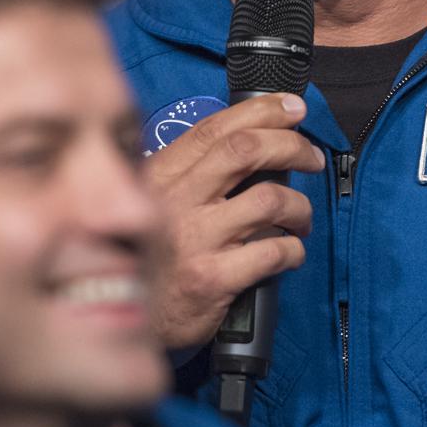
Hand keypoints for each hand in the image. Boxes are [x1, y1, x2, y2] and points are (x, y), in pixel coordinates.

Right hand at [143, 93, 324, 351]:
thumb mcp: (153, 201)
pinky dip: (294, 250)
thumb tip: (252, 142)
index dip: (262, 111)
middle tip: (311, 159)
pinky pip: (272, 252)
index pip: (215, 128)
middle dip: (291, 146)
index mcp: (161, 175)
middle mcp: (175, 201)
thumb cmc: (148, 257)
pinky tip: (290, 254)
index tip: (292, 108)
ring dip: (299, 206)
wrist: (115, 317)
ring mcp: (194, 240)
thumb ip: (190, 173)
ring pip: (268, 200)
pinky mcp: (211, 280)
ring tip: (300, 219)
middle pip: (245, 151)